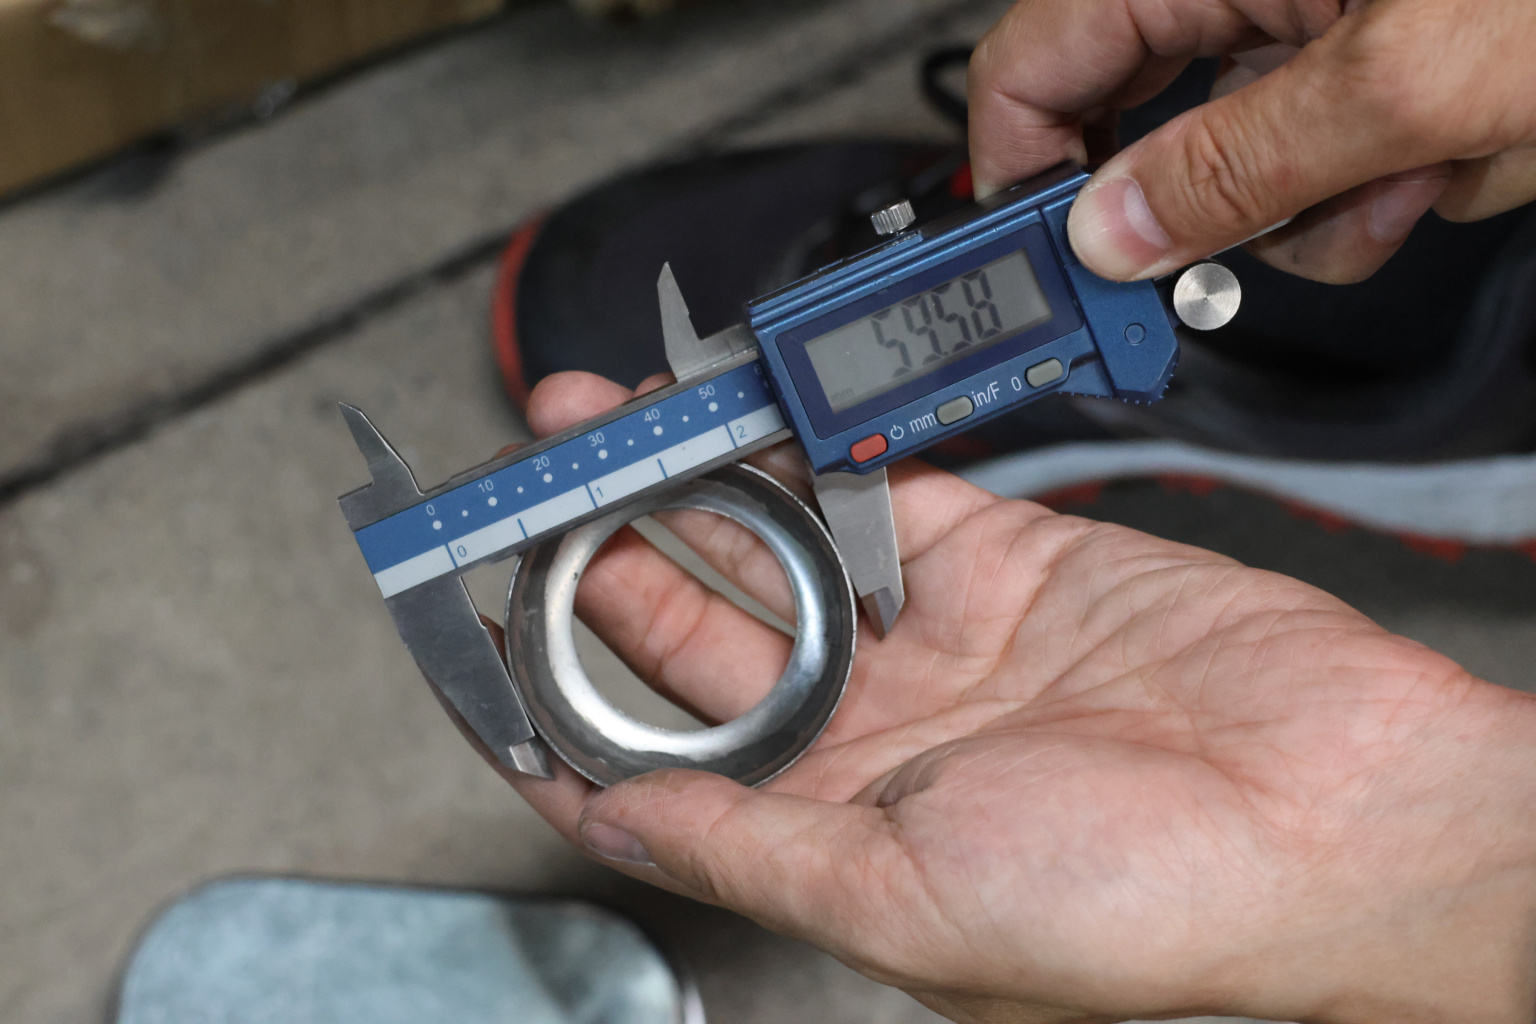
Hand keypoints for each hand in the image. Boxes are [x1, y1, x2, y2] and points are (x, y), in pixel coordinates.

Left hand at [502, 371, 1535, 1023]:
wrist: (1338, 814)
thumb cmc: (1148, 910)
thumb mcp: (901, 902)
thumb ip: (745, 844)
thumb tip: (610, 820)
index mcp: (832, 827)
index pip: (657, 758)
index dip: (562, 698)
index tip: (482, 636)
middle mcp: (872, 731)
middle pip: (700, 630)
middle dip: (604, 556)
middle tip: (535, 488)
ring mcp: (933, 636)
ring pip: (775, 543)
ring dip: (686, 487)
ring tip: (601, 429)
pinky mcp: (1003, 556)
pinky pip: (880, 491)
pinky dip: (807, 456)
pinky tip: (733, 425)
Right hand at [968, 0, 1535, 284]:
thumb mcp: (1407, 78)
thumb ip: (1234, 168)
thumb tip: (1108, 236)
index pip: (1032, 68)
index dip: (1019, 175)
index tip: (1040, 268)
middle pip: (1145, 131)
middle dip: (1222, 204)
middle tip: (1249, 245)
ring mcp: (1316, 26)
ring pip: (1251, 169)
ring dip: (1337, 203)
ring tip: (1429, 163)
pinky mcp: (1379, 62)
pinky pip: (1337, 163)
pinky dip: (1401, 183)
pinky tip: (1468, 148)